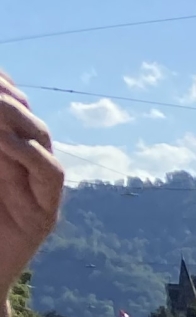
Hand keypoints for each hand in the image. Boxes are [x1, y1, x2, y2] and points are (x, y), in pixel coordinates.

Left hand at [0, 72, 62, 290]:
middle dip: (4, 93)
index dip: (2, 81)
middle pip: (23, 115)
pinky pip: (50, 174)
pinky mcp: (44, 215)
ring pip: (39, 138)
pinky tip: (3, 140)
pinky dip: (28, 153)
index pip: (9, 103)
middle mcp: (18, 164)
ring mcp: (35, 189)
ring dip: (14, 116)